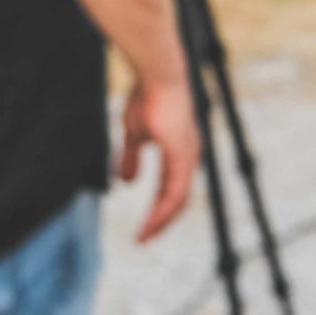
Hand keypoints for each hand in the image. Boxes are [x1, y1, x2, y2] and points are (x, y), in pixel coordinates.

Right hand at [117, 74, 199, 243]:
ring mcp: (189, 157)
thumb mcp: (134, 134)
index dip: (159, 210)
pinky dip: (163, 211)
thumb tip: (126, 182)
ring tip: (144, 236)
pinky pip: (175, 192)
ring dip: (161, 221)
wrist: (158, 76)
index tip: (143, 228)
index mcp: (180, 152)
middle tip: (144, 238)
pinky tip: (151, 221)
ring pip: (179, 201)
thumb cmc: (148, 97)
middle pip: (179, 200)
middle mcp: (189, 157)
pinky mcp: (183, 156)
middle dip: (161, 222)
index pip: (173, 190)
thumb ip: (132, 157)